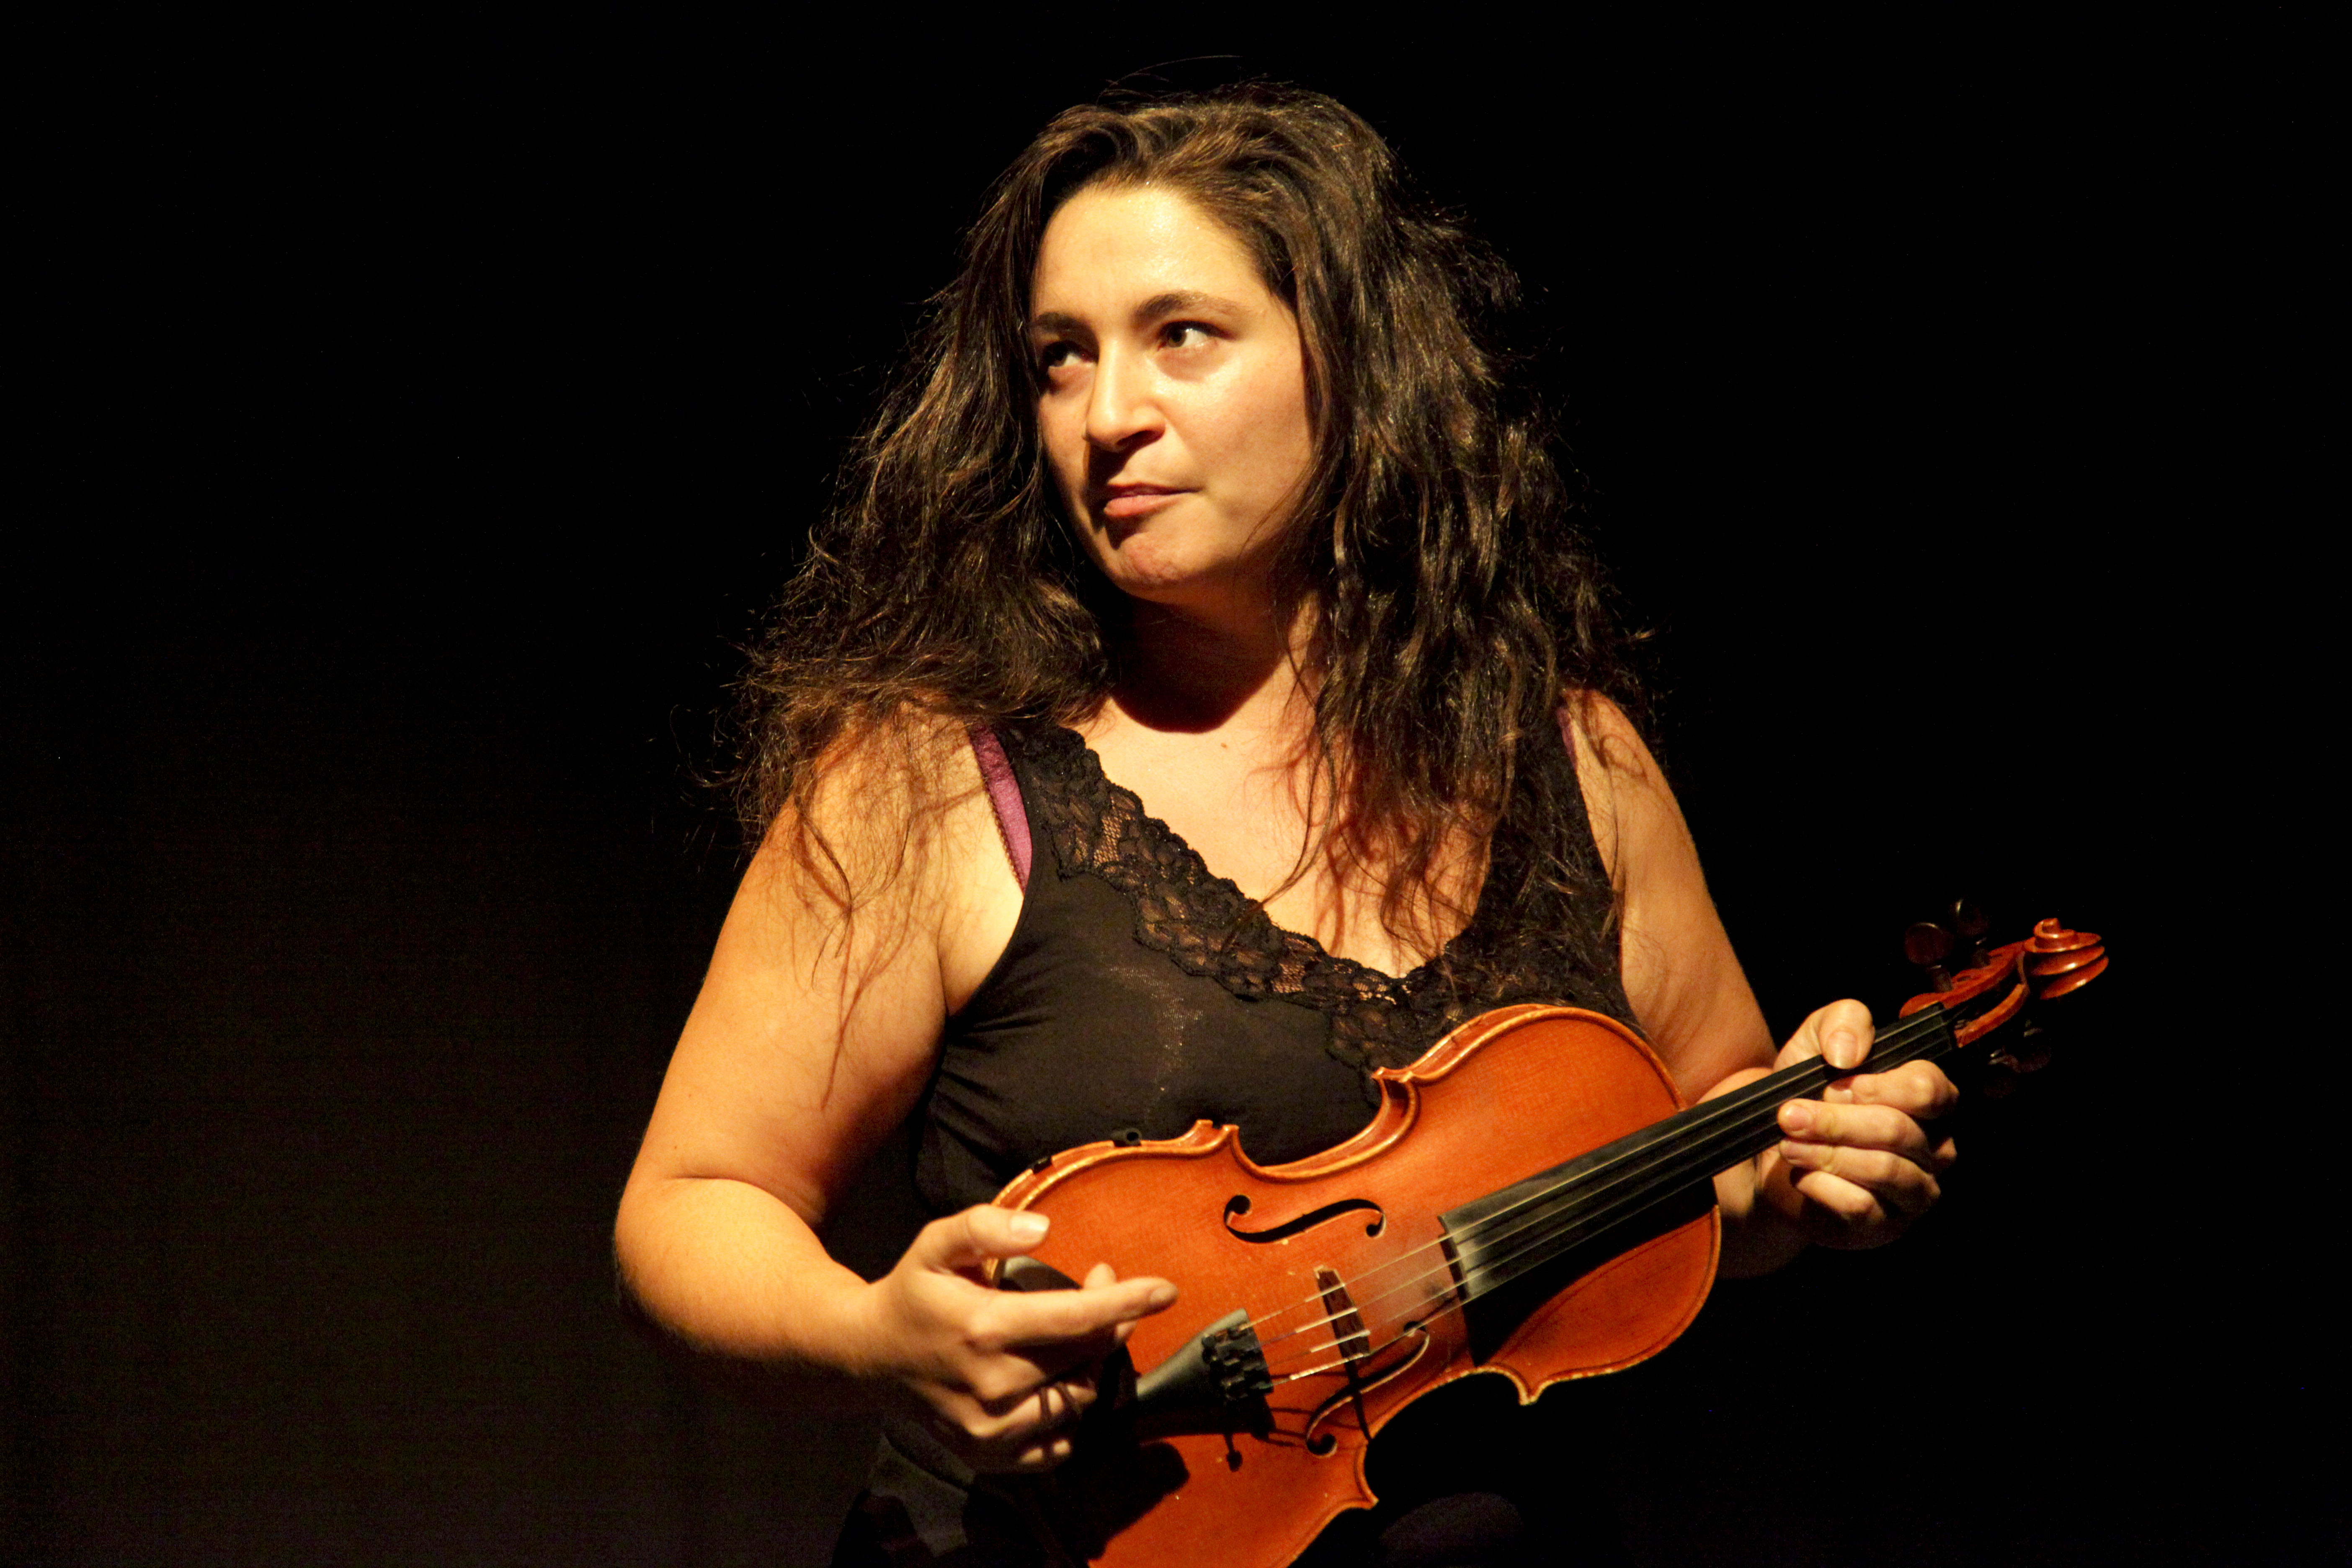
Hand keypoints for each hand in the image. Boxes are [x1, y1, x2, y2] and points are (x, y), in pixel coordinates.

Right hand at [861, 1205, 1175, 1471]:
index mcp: (984, 1328)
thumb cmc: (912, 1293)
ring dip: (1088, 1364)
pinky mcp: (988, 1455)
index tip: (1166, 1290)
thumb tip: (1042, 1229)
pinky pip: (1057, 1445)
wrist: (866, 1358)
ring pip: (1077, 1399)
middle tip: (1096, 1286)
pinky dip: (1069, 1416)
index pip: (1078, 1319)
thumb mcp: (936, 1243)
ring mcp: (991, 1429)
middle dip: (1108, 1319)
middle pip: (1085, 1357)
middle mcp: (992, 1385)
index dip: (1128, 1302)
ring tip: (1069, 1334)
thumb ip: (986, 1226)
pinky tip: (1055, 1384)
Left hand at [1764, 1000, 1957, 1249]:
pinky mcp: (1885, 1226)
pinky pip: (1861, 1207)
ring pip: (1884, 1170)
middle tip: (1789, 1115)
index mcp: (1928, 1099)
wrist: (1769, 1155)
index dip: (1879, 1085)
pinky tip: (1800, 1175)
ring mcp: (1914, 1191)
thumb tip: (1849, 1052)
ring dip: (1826, 1152)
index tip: (1834, 1081)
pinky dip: (1822, 1186)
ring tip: (1787, 1142)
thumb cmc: (1805, 1093)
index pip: (1929, 1089)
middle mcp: (1934, 1146)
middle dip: (1835, 1120)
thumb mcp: (1814, 1043)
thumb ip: (1841, 1022)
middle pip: (1899, 1131)